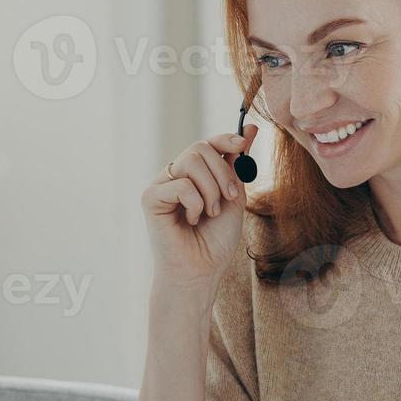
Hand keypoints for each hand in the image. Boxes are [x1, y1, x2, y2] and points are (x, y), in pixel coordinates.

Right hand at [141, 124, 258, 297]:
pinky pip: (180, 184)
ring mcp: (161, 186)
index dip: (225, 139)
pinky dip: (195, 203)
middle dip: (223, 172)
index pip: (207, 144)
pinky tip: (191, 221)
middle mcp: (174, 176)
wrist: (201, 272)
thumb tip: (250, 128)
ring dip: (211, 189)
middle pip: (199, 148)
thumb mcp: (234, 197)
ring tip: (211, 213)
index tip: (242, 144)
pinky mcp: (150, 198)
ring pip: (190, 161)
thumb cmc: (215, 241)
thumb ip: (238, 165)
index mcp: (194, 175)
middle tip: (231, 198)